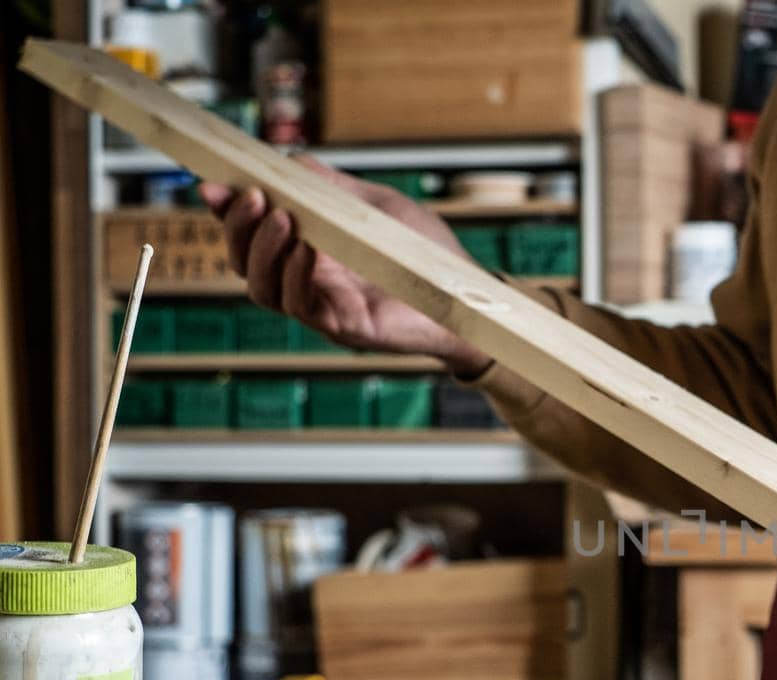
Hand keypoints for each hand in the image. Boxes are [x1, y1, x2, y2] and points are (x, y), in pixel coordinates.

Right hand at [197, 158, 491, 376]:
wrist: (467, 292)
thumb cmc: (424, 252)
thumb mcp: (374, 206)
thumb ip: (331, 187)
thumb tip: (287, 160)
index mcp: (306, 247)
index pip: (250, 232)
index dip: (225, 211)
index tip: (212, 184)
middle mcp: (304, 279)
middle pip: (243, 261)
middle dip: (237, 227)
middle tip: (252, 196)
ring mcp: (320, 305)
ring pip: (262, 287)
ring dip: (262, 251)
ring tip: (282, 218)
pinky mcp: (342, 326)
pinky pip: (302, 305)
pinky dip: (297, 275)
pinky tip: (310, 250)